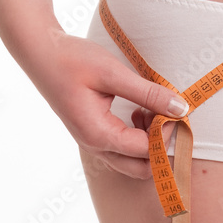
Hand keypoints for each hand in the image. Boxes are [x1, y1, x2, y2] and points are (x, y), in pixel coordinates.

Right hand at [27, 32, 185, 177]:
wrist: (41, 54)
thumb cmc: (72, 60)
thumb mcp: (113, 73)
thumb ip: (148, 93)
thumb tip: (181, 109)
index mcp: (98, 134)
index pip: (145, 151)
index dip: (166, 132)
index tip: (174, 108)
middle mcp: (95, 145)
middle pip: (141, 169)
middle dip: (160, 145)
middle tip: (166, 114)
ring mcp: (93, 142)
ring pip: (133, 162)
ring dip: (150, 141)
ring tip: (150, 109)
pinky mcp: (95, 134)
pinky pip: (124, 149)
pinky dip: (139, 136)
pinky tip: (139, 110)